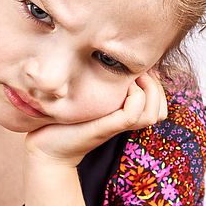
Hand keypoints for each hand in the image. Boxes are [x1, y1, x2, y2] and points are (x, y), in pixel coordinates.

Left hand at [23, 70, 167, 168]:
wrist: (45, 148)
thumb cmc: (62, 120)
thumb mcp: (86, 96)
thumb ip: (100, 83)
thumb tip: (108, 58)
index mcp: (123, 115)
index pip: (159, 104)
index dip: (156, 84)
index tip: (140, 68)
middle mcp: (124, 122)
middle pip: (160, 110)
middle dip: (156, 86)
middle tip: (138, 72)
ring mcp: (116, 125)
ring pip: (154, 113)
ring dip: (149, 91)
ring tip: (132, 79)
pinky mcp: (105, 127)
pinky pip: (133, 114)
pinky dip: (134, 97)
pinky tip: (120, 87)